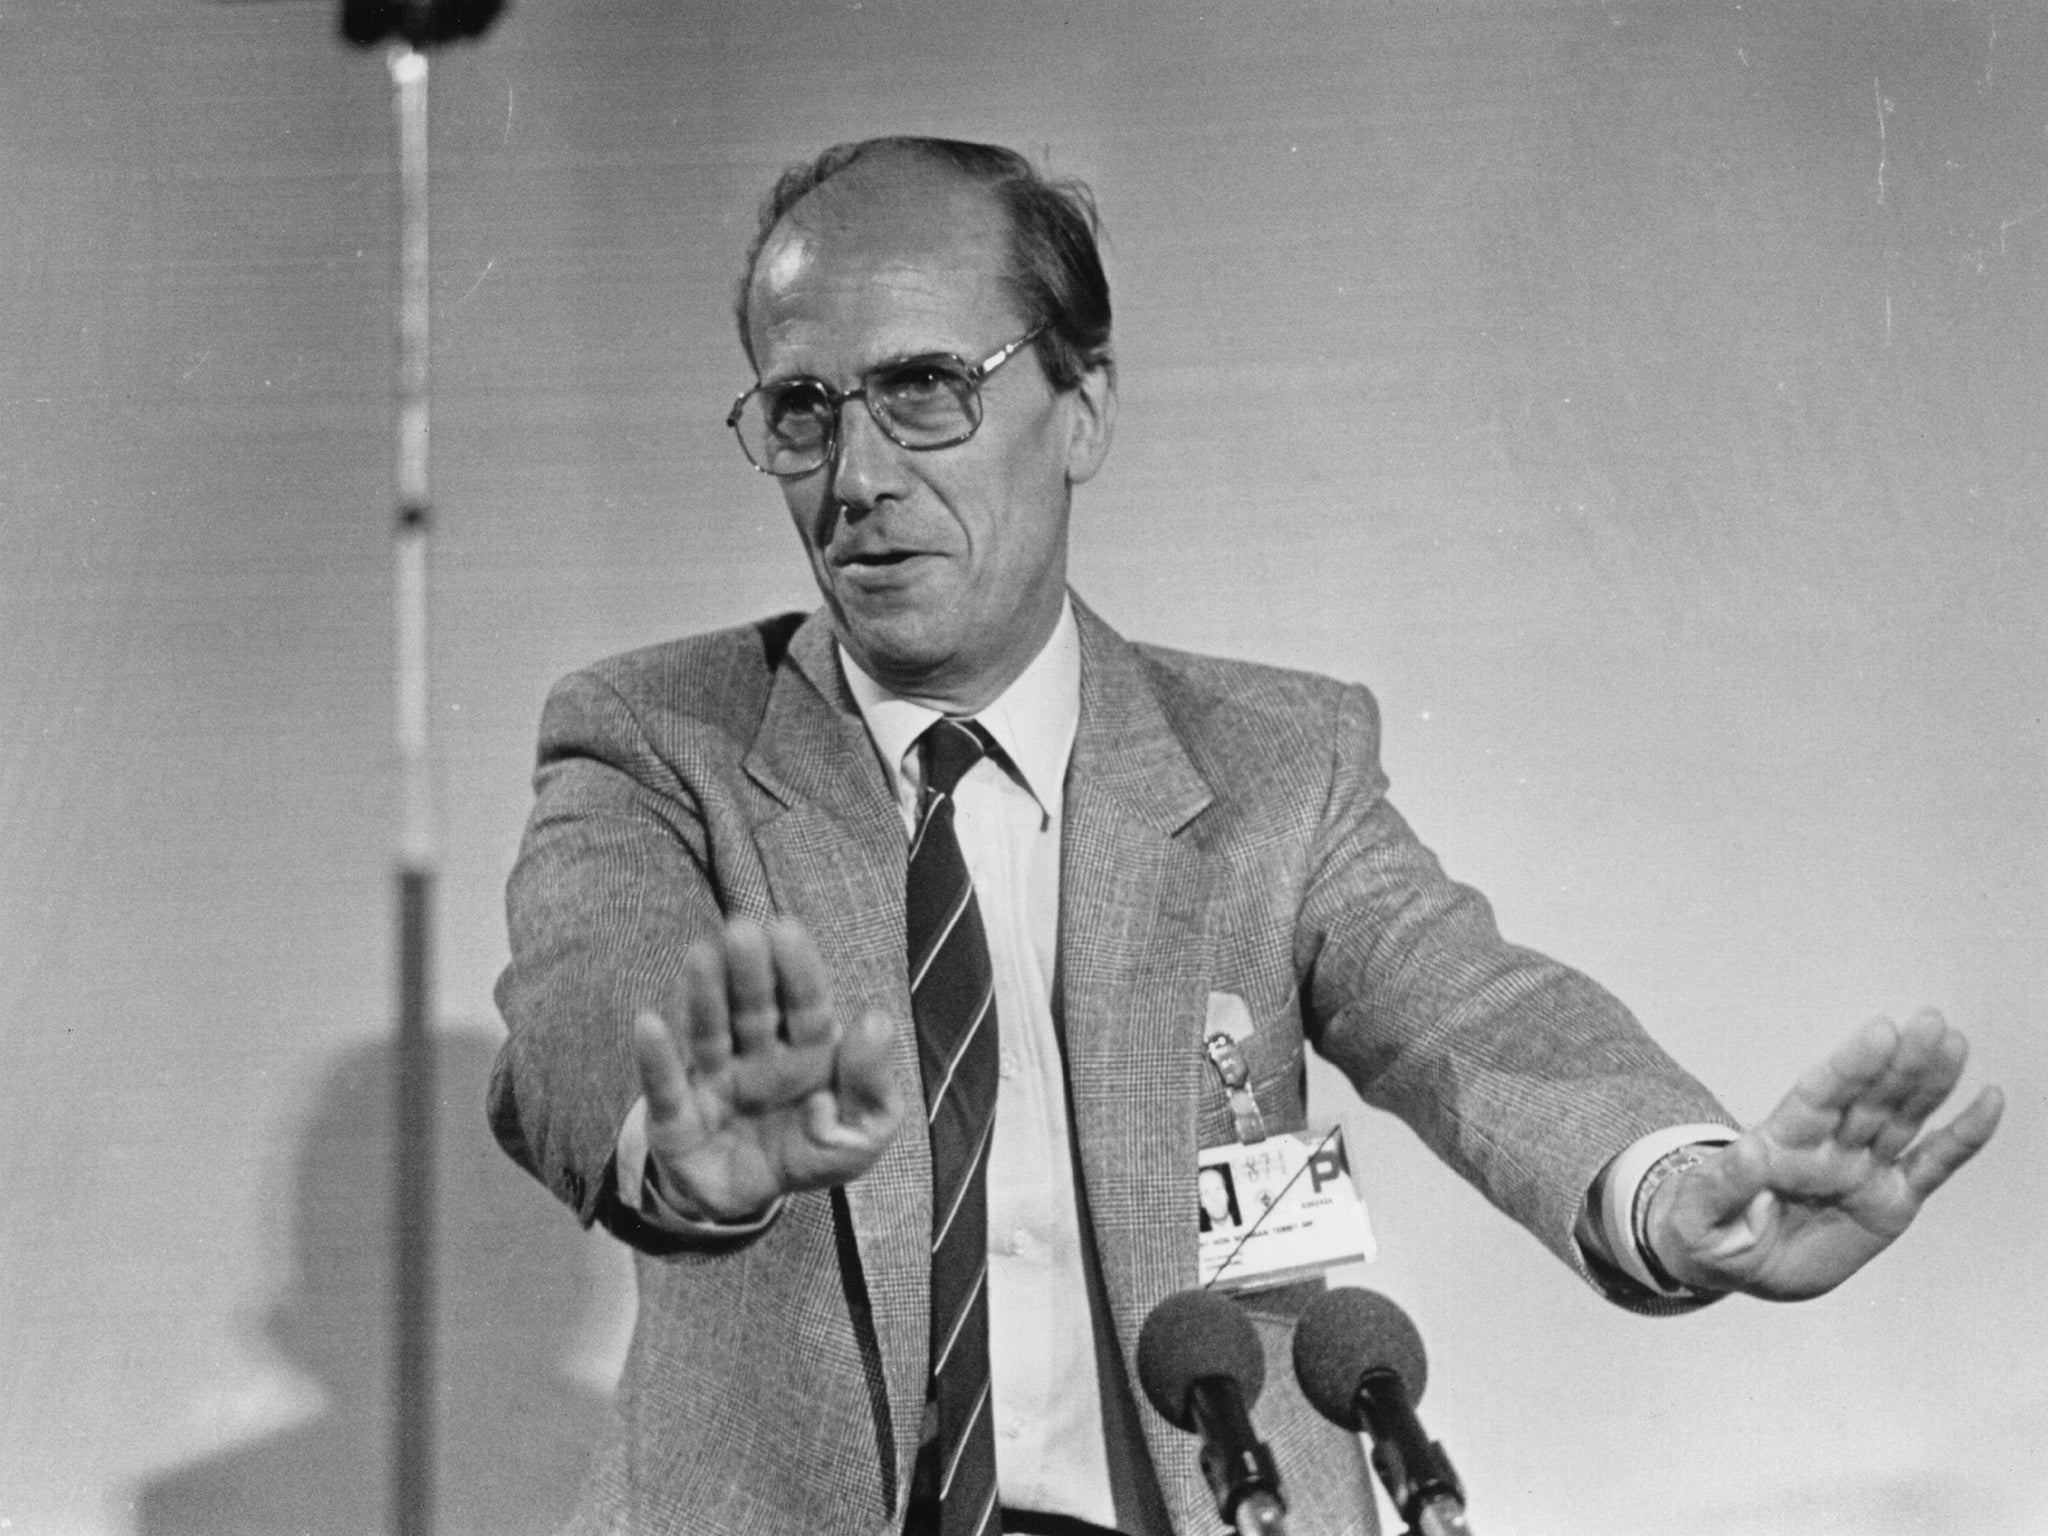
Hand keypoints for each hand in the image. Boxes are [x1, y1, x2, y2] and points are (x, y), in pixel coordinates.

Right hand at [632, 917, 905, 1219]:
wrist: (745, 1202)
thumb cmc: (808, 1151)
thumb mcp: (861, 1134)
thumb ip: (873, 1085)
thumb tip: (875, 1020)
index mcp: (807, 1053)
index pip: (806, 1006)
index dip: (798, 971)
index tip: (786, 929)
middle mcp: (758, 1057)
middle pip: (755, 1010)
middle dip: (751, 972)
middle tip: (742, 929)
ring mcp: (714, 1082)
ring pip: (710, 1035)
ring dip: (705, 997)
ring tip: (701, 955)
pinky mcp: (676, 1118)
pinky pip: (665, 1088)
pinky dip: (656, 1058)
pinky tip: (648, 1023)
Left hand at [1646, 1010, 2002, 1299]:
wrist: (1729, 1260)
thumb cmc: (1705, 1228)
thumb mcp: (1698, 1215)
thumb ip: (1722, 1185)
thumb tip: (1750, 1152)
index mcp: (1781, 1143)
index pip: (1820, 1096)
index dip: (1850, 1066)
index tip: (1880, 1031)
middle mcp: (1827, 1148)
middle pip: (1868, 1099)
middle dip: (1899, 1063)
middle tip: (1930, 1021)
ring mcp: (1861, 1170)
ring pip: (1902, 1119)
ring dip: (1929, 1083)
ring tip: (1953, 1042)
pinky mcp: (1890, 1201)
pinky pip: (1932, 1165)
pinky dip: (1961, 1137)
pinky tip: (1987, 1100)